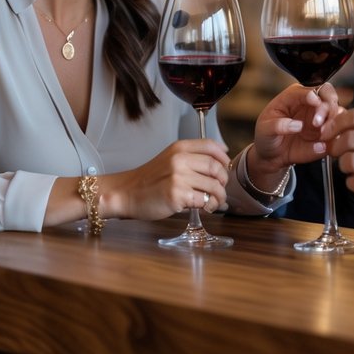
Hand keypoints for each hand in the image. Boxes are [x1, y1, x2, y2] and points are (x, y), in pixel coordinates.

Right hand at [103, 139, 229, 219]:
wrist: (127, 193)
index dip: (223, 157)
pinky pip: (203, 200)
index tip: (226, 166)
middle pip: (215, 167)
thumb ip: (191, 158)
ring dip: (219, 196)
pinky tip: (206, 208)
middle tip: (221, 188)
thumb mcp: (169, 159)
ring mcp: (178, 177)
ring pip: (213, 185)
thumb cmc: (149, 180)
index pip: (211, 146)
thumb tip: (219, 164)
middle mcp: (179, 159)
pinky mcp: (176, 195)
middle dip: (223, 180)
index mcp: (179, 148)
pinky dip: (209, 205)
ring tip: (215, 202)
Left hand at [247, 83, 339, 188]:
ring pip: (338, 111)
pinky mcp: (327, 133)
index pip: (309, 88)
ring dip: (334, 120)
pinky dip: (336, 135)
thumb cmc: (267, 137)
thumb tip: (297, 125)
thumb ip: (277, 125)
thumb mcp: (264, 129)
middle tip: (318, 122)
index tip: (314, 102)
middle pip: (328, 94)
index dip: (313, 94)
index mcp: (295, 95)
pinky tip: (324, 143)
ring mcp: (321, 118)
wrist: (272, 156)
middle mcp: (311, 104)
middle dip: (327, 105)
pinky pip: (339, 130)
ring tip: (322, 133)